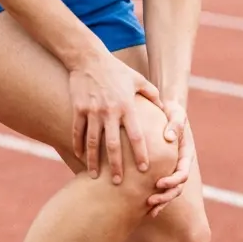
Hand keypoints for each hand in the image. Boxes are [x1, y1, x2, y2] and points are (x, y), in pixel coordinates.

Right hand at [69, 53, 162, 184]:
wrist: (88, 58)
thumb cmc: (116, 70)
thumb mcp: (138, 79)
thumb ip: (152, 95)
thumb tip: (165, 107)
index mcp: (127, 106)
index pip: (136, 136)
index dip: (140, 154)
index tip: (144, 169)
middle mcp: (110, 112)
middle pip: (113, 145)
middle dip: (116, 166)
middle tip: (117, 183)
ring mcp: (92, 111)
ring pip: (92, 142)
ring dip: (93, 161)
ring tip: (94, 176)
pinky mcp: (78, 109)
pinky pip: (77, 132)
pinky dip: (77, 145)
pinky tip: (79, 156)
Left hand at [147, 101, 194, 216]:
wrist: (162, 111)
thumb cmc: (170, 111)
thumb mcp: (176, 113)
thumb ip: (175, 123)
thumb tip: (169, 137)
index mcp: (185, 154)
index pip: (183, 173)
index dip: (173, 180)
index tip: (159, 183)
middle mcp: (180, 165)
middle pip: (177, 187)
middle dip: (165, 196)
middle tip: (151, 200)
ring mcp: (171, 169)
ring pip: (169, 191)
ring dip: (161, 201)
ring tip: (148, 206)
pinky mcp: (160, 170)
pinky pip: (159, 188)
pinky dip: (154, 197)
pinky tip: (144, 207)